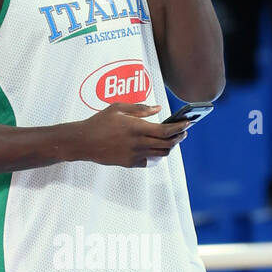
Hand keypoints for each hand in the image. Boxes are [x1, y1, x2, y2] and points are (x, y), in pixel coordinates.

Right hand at [72, 103, 186, 168]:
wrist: (84, 142)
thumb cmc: (100, 122)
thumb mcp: (119, 108)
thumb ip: (140, 108)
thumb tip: (158, 108)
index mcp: (136, 127)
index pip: (165, 130)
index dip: (179, 128)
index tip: (187, 123)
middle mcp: (137, 143)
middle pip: (167, 144)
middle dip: (179, 138)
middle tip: (184, 132)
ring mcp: (134, 155)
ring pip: (161, 154)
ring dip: (169, 147)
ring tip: (172, 139)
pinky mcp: (130, 163)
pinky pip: (149, 161)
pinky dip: (156, 154)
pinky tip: (156, 148)